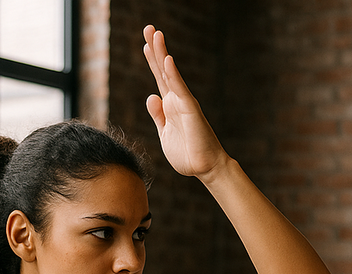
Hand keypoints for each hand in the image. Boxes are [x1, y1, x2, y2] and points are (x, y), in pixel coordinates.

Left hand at [143, 25, 228, 179]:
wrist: (205, 168)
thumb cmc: (187, 154)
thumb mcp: (165, 134)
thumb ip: (158, 116)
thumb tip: (151, 96)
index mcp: (170, 107)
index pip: (159, 79)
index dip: (152, 61)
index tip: (146, 43)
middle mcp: (177, 101)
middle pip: (163, 70)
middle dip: (155, 49)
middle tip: (148, 28)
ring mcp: (183, 103)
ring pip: (170, 74)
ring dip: (162, 54)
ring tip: (155, 34)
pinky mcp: (190, 110)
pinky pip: (180, 90)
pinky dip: (173, 75)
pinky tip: (167, 60)